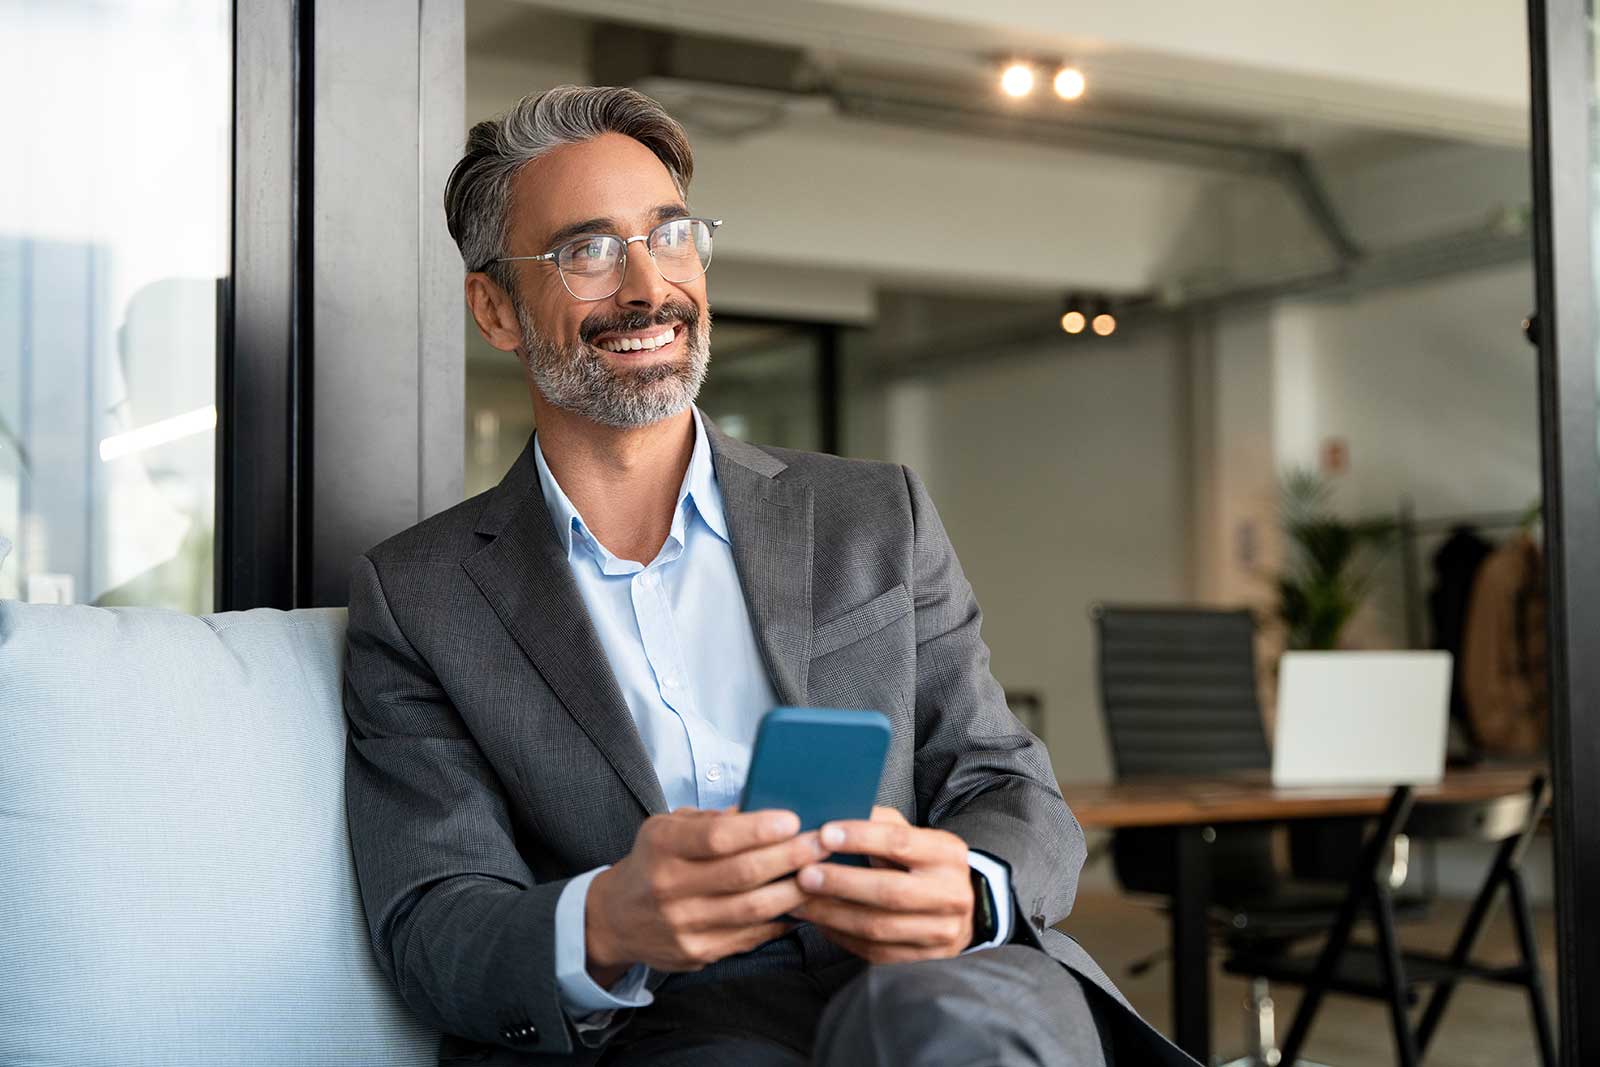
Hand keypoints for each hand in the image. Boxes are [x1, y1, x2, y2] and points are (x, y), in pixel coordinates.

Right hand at [585, 808, 829, 981]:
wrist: (616, 918)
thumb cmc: (653, 861)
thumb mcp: (669, 827)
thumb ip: (713, 819)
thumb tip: (763, 810)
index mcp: (663, 847)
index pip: (716, 837)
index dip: (759, 829)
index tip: (793, 819)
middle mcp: (670, 888)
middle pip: (742, 873)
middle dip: (790, 856)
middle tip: (822, 842)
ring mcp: (684, 925)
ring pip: (753, 909)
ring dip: (795, 890)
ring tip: (821, 872)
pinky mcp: (698, 952)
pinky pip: (751, 935)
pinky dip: (781, 919)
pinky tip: (802, 903)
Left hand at [791, 806, 973, 963]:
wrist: (960, 908)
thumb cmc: (923, 863)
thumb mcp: (914, 835)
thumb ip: (880, 824)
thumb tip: (833, 813)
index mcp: (947, 854)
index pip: (900, 843)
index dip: (860, 838)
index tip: (824, 834)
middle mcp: (950, 895)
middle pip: (889, 892)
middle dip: (841, 883)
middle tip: (804, 874)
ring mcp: (939, 932)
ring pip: (878, 927)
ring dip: (831, 914)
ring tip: (799, 901)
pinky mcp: (922, 959)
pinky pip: (874, 950)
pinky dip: (840, 935)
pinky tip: (818, 921)